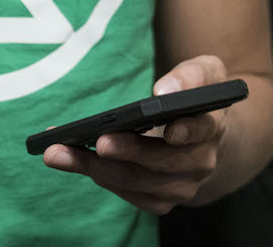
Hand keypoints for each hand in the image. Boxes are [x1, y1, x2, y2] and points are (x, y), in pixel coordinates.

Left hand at [42, 55, 230, 213]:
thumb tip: (163, 91)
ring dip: (96, 168)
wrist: (203, 136)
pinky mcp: (160, 200)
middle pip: (161, 163)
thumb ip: (191, 75)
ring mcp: (180, 187)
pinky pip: (126, 194)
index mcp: (212, 127)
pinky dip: (98, 176)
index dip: (185, 131)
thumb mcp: (204, 72)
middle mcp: (201, 163)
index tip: (166, 127)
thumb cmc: (196, 97)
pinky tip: (73, 161)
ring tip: (60, 153)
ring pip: (136, 182)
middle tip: (97, 140)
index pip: (202, 130)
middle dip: (126, 152)